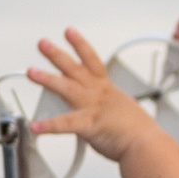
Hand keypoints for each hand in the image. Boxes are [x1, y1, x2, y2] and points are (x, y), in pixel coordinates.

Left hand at [28, 27, 158, 161]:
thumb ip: (106, 110)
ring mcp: (92, 107)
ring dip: (46, 78)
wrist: (147, 145)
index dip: (79, 45)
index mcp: (107, 90)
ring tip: (31, 72)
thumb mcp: (123, 112)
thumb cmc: (139, 133)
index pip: (91, 61)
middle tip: (42, 43)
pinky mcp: (89, 125)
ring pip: (66, 88)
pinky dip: (48, 126)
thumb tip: (101, 116)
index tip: (69, 32)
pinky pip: (65, 125)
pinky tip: (35, 126)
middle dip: (56, 54)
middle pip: (74, 68)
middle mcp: (98, 94)